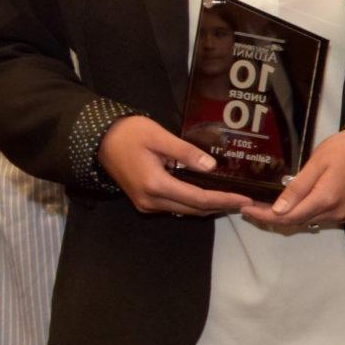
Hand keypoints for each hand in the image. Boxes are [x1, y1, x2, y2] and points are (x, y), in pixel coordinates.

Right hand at [97, 114, 252, 216]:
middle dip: (221, 206)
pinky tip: (208, 195)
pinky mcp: (144, 202)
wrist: (99, 140)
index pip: (199, 199)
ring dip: (208, 207)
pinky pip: (174, 207)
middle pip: (194, 209)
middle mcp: (151, 201)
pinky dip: (194, 203)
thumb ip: (186, 153)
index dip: (224, 200)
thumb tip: (212, 167)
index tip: (245, 200)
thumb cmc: (129, 134)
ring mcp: (146, 204)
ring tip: (232, 199)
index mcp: (156, 185)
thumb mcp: (160, 137)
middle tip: (245, 202)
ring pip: (184, 210)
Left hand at [239, 127, 344, 233]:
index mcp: (325, 200)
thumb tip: (277, 210)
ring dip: (284, 217)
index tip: (245, 209)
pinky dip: (299, 214)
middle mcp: (333, 213)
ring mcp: (340, 215)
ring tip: (264, 206)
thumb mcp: (316, 164)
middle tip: (250, 206)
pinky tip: (287, 205)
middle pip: (295, 223)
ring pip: (305, 222)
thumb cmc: (343, 150)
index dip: (264, 216)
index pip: (288, 217)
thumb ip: (297, 188)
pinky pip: (316, 218)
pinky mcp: (343, 212)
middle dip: (271, 218)